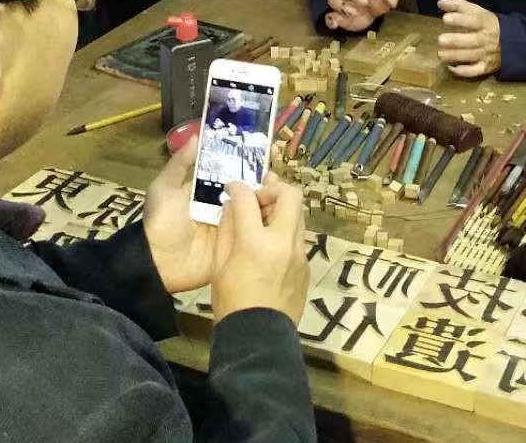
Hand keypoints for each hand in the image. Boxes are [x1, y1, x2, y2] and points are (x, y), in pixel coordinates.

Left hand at [142, 139, 285, 293]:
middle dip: (266, 180)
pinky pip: (255, 232)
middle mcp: (225, 205)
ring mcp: (233, 226)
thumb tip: (196, 135)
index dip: (250, 161)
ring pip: (257, 208)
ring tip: (282, 191)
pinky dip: (268, 223)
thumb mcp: (165, 188)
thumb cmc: (161, 221)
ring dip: (271, 199)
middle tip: (276, 175)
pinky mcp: (238, 245)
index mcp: (209, 190)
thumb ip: (180, 163)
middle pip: (251, 188)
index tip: (268, 149)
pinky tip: (282, 213)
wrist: (159, 262)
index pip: (234, 171)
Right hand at [211, 179, 307, 324]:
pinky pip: (298, 238)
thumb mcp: (219, 264)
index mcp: (256, 242)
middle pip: (290, 195)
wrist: (258, 338)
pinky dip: (284, 232)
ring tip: (263, 218)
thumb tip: (233, 205)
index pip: (248, 198)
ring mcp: (300, 254)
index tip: (232, 188)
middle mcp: (284, 242)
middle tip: (258, 196)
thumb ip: (227, 229)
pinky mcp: (306, 266)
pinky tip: (270, 245)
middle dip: (273, 188)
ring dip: (281, 209)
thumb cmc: (231, 301)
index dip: (238, 187)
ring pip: (298, 215)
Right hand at [323, 0, 399, 31]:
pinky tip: (336, 24)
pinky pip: (329, 17)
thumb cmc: (379, 1)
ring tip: (356, 13)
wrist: (374, 14)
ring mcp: (341, 3)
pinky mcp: (338, 17)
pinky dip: (331, 20)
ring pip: (333, 0)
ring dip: (344, 6)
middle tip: (365, 1)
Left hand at [436, 0, 501, 77]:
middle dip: (456, 40)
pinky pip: (475, 71)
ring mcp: (487, 54)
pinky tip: (451, 68)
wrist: (511, 42)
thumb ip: (458, 5)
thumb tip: (440, 3)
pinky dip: (464, 71)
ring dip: (456, 56)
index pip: (474, 20)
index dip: (460, 20)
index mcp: (485, 23)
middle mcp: (487, 39)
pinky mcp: (486, 67)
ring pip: (472, 56)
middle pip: (473, 40)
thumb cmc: (487, 24)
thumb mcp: (476, 11)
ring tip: (440, 54)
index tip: (445, 18)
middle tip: (441, 39)